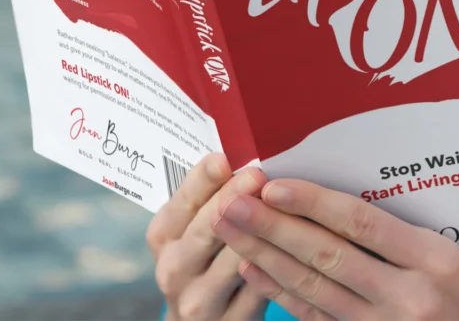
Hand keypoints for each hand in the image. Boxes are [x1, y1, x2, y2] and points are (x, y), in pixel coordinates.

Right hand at [146, 153, 270, 319]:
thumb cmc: (204, 260)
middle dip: (233, 198)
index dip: (203, 179)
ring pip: (235, 259)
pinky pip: (258, 290)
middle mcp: (174, 268)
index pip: (183, 201)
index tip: (223, 159)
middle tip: (257, 175)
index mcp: (163, 235)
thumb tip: (239, 155)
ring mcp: (199, 300)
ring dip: (262, 229)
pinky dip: (277, 265)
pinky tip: (294, 244)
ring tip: (284, 203)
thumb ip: (209, 196)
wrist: (202, 320)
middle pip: (207, 228)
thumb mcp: (193, 228)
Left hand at [211, 179, 458, 320]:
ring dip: (266, 256)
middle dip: (273, 227)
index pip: (361, 224)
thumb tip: (336, 204)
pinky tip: (254, 270)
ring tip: (232, 230)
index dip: (313, 202)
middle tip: (233, 203)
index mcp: (434, 261)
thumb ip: (403, 234)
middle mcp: (408, 296)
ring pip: (313, 287)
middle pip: (327, 255)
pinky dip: (281, 294)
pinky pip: (318, 318)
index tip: (274, 184)